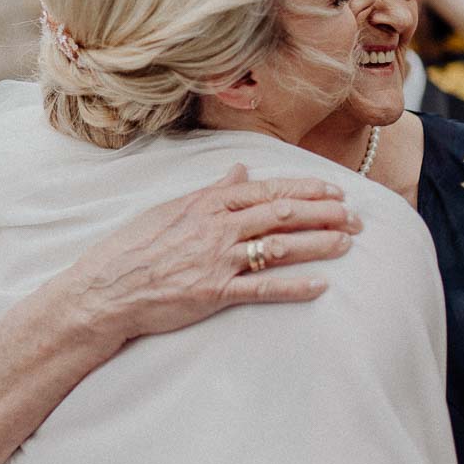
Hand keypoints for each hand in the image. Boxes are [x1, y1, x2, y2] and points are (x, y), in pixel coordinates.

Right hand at [63, 165, 360, 342]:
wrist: (106, 288)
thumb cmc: (136, 247)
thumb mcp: (173, 207)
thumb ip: (212, 191)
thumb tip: (239, 171)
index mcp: (208, 202)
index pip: (268, 190)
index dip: (307, 190)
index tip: (336, 192)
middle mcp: (217, 226)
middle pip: (283, 213)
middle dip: (325, 215)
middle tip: (356, 219)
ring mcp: (217, 259)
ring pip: (279, 246)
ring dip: (318, 244)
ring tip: (347, 244)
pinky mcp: (214, 292)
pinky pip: (263, 288)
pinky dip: (295, 286)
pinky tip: (321, 285)